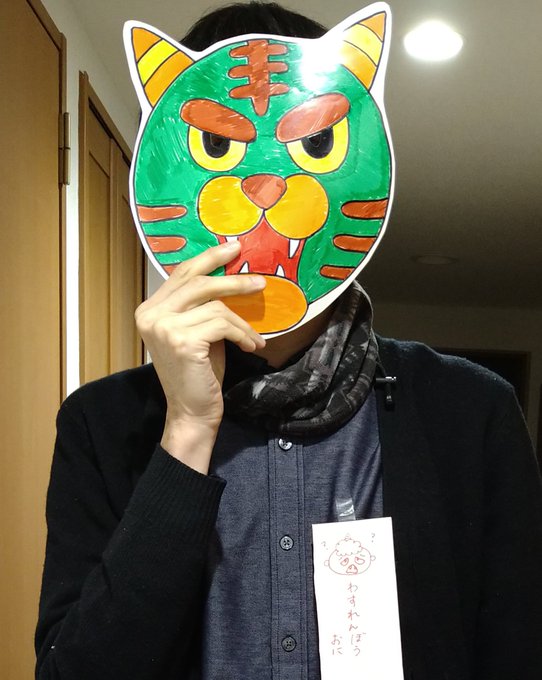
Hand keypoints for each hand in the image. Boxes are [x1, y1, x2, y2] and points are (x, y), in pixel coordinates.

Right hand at [135, 242, 265, 472]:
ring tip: (253, 337)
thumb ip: (202, 306)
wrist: (191, 411)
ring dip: (241, 323)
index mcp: (150, 310)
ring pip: (215, 307)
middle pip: (197, 282)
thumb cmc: (198, 373)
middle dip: (232, 280)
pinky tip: (250, 346)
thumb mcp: (197, 331)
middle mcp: (150, 315)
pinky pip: (222, 324)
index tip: (233, 248)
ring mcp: (164, 328)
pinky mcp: (182, 341)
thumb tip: (230, 276)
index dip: (209, 258)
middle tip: (258, 282)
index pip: (181, 274)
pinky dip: (241, 334)